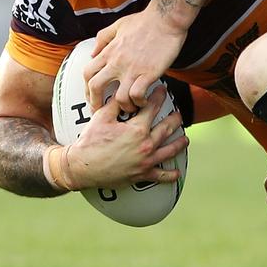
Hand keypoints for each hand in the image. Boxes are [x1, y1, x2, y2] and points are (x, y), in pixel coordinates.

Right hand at [58, 85, 187, 189]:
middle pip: (167, 128)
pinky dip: (170, 175)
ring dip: (179, 143)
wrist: (81, 167)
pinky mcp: (141, 175)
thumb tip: (122, 92)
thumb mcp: (101, 118)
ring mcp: (145, 161)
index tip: (163, 91)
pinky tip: (177, 174)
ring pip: (169, 150)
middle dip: (175, 119)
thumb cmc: (89, 142)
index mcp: (137, 129)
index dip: (159, 96)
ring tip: (185, 139)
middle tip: (178, 114)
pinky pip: (160, 175)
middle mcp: (145, 144)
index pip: (153, 108)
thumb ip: (115, 104)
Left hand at [84, 11, 187, 113]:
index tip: (92, 96)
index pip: (88, 73)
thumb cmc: (146, 21)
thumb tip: (94, 52)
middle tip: (102, 110)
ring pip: (118, 97)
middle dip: (96, 103)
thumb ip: (103, 38)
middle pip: (96, 87)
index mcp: (109, 51)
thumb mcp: (118, 25)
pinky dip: (139, 102)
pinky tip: (144, 100)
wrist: (166, 18)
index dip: (87, 89)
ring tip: (129, 107)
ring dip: (123, 106)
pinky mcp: (148, 73)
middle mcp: (117, 62)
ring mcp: (132, 69)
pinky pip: (138, 95)